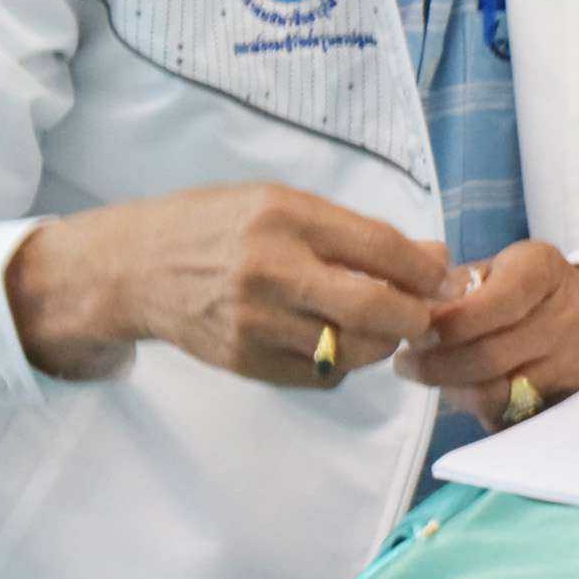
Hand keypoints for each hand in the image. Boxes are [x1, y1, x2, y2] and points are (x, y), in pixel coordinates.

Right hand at [6, 183, 448, 385]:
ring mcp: (255, 323)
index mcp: (285, 218)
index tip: (442, 276)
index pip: (380, 248)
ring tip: (382, 326)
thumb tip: (430, 258)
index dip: (424, 268)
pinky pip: (318, 374)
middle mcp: (270, 271)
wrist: (136, 269)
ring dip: (381, 343)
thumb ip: (354, 231)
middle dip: (415, 317)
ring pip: (350, 351)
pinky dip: (341, 363)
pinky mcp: (244, 362)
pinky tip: (336, 341)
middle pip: (371, 309)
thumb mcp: (282, 203)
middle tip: (426, 315)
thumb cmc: (218, 224)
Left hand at [394, 241, 578, 428]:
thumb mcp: (498, 265)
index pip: (498, 302)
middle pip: (492, 356)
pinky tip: (461, 390)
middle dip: (438, 365)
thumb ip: (455, 284)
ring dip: (452, 390)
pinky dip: (476, 409)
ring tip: (428, 376)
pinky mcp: (567, 401)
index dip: (451, 323)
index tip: (416, 331)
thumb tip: (409, 310)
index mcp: (544, 270)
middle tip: (405, 364)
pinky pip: (510, 418)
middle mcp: (567, 317)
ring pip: (499, 394)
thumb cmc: (527, 287)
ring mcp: (572, 364)